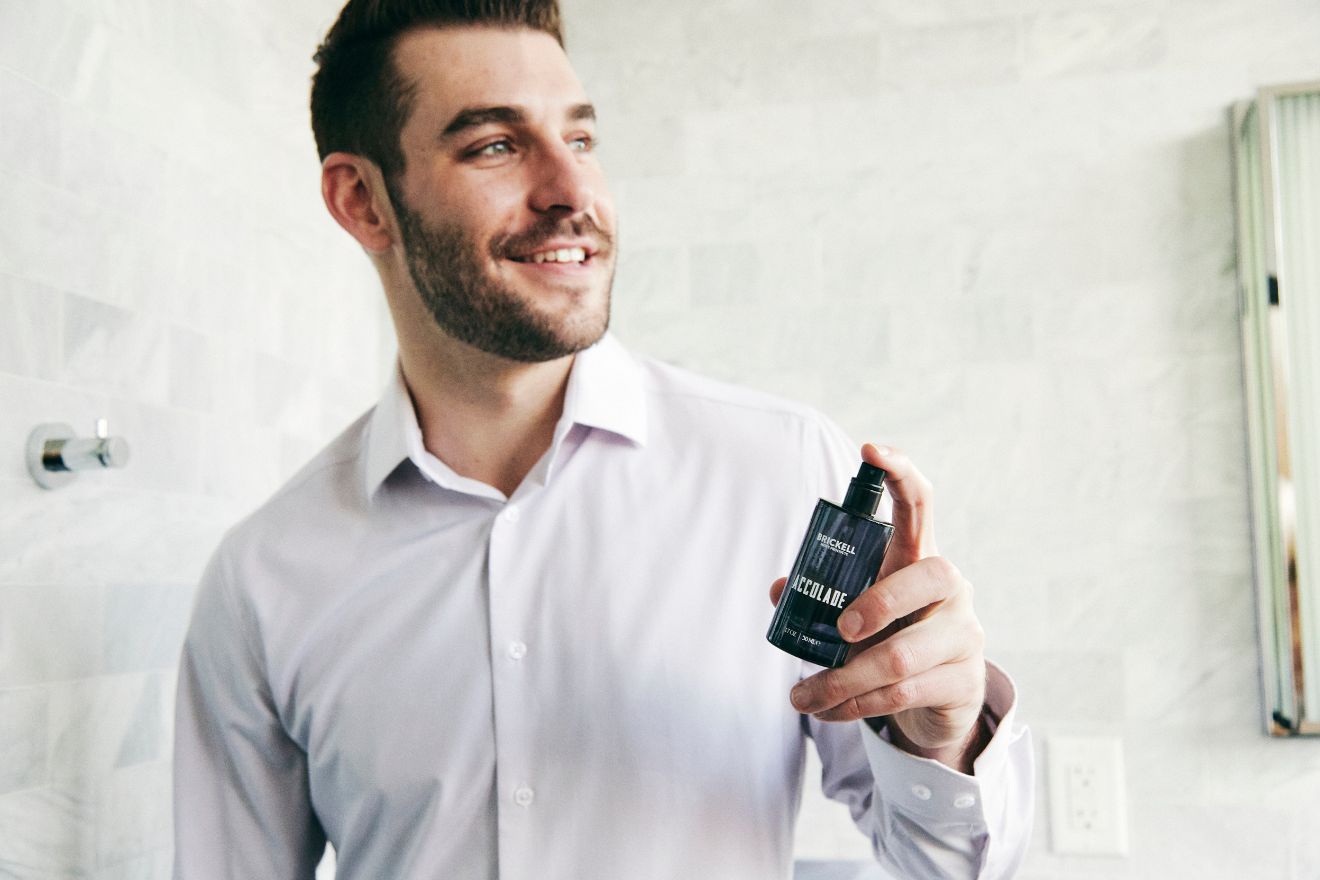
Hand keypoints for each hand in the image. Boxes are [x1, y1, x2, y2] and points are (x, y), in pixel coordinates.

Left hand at [770, 443, 986, 772]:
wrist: (936, 702)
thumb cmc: (890, 639)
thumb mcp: (857, 613)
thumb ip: (821, 596)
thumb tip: (781, 590)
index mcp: (917, 558)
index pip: (920, 503)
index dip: (899, 472)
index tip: (870, 450)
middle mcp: (950, 588)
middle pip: (927, 576)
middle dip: (877, 603)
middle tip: (838, 629)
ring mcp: (963, 634)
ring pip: (904, 655)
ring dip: (844, 680)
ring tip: (802, 697)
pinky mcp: (963, 680)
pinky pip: (904, 693)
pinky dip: (856, 705)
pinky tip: (830, 711)